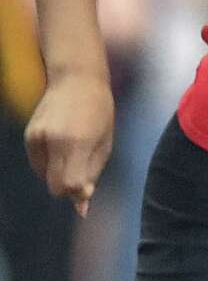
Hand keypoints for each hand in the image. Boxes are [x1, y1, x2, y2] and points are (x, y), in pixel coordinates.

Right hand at [24, 73, 114, 217]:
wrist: (76, 78)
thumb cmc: (99, 109)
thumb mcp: (105, 140)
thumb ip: (92, 171)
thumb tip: (81, 202)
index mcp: (77, 141)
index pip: (70, 184)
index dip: (78, 194)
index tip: (86, 193)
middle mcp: (53, 141)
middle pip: (54, 185)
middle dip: (68, 187)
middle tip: (82, 170)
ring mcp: (37, 138)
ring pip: (45, 176)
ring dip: (59, 172)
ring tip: (74, 148)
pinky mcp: (28, 136)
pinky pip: (38, 164)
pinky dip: (50, 162)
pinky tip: (62, 143)